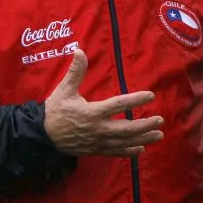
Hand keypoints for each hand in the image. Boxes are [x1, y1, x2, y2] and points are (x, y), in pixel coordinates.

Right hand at [44, 49, 164, 156]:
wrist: (42, 135)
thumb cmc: (55, 110)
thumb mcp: (64, 90)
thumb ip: (75, 72)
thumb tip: (79, 51)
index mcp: (92, 112)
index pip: (118, 105)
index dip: (135, 100)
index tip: (150, 95)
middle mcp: (98, 129)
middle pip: (126, 128)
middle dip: (145, 125)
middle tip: (160, 120)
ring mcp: (97, 142)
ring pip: (124, 142)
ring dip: (143, 138)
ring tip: (159, 135)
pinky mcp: (95, 150)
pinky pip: (115, 152)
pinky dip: (129, 151)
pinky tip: (141, 149)